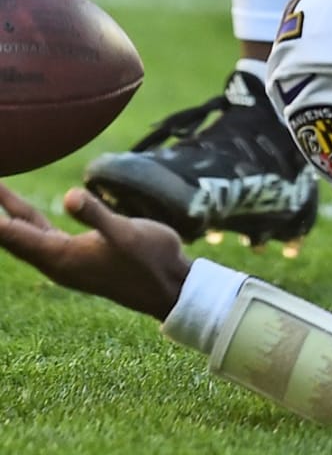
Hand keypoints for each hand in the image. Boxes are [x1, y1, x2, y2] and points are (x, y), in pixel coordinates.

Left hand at [0, 182, 190, 319]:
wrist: (167, 285)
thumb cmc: (149, 258)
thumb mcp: (125, 233)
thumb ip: (96, 214)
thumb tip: (68, 195)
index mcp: (60, 257)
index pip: (14, 234)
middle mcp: (55, 261)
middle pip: (12, 236)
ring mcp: (65, 259)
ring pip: (26, 235)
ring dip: (10, 214)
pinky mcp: (77, 255)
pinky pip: (41, 236)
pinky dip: (27, 222)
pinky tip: (25, 215)